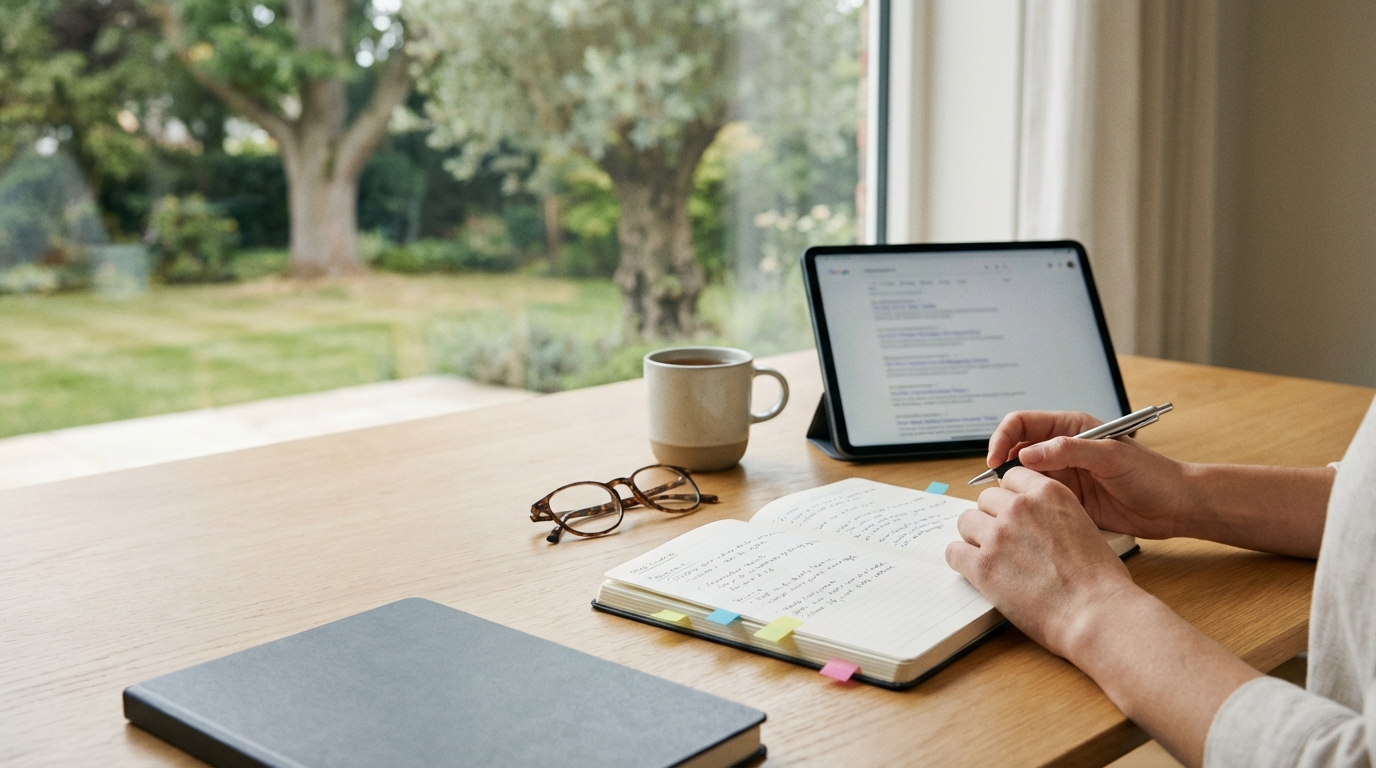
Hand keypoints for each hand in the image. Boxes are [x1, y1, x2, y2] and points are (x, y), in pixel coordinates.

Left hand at [946, 467, 1137, 657]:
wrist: (1095, 613)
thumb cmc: (1100, 580)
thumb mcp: (1084, 526)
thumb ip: (1053, 515)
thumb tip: (1035, 522)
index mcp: (1048, 493)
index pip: (1010, 477)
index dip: (1010, 497)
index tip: (1011, 512)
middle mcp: (1019, 508)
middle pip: (985, 499)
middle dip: (992, 518)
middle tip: (1003, 542)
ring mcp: (998, 535)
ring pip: (966, 521)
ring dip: (975, 537)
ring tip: (991, 558)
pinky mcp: (982, 565)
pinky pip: (954, 552)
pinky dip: (961, 561)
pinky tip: (976, 572)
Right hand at [987, 411, 1190, 538]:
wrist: (1175, 506)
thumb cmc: (1152, 474)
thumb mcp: (1111, 456)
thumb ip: (1069, 450)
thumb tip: (1026, 454)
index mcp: (1070, 428)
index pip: (1022, 423)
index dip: (1003, 438)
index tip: (995, 460)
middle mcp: (1062, 449)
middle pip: (1015, 450)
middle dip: (1001, 465)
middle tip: (998, 487)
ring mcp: (1064, 476)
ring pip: (1022, 478)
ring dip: (1012, 488)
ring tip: (1011, 504)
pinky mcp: (1067, 500)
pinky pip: (1037, 500)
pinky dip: (1027, 507)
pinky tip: (1027, 516)